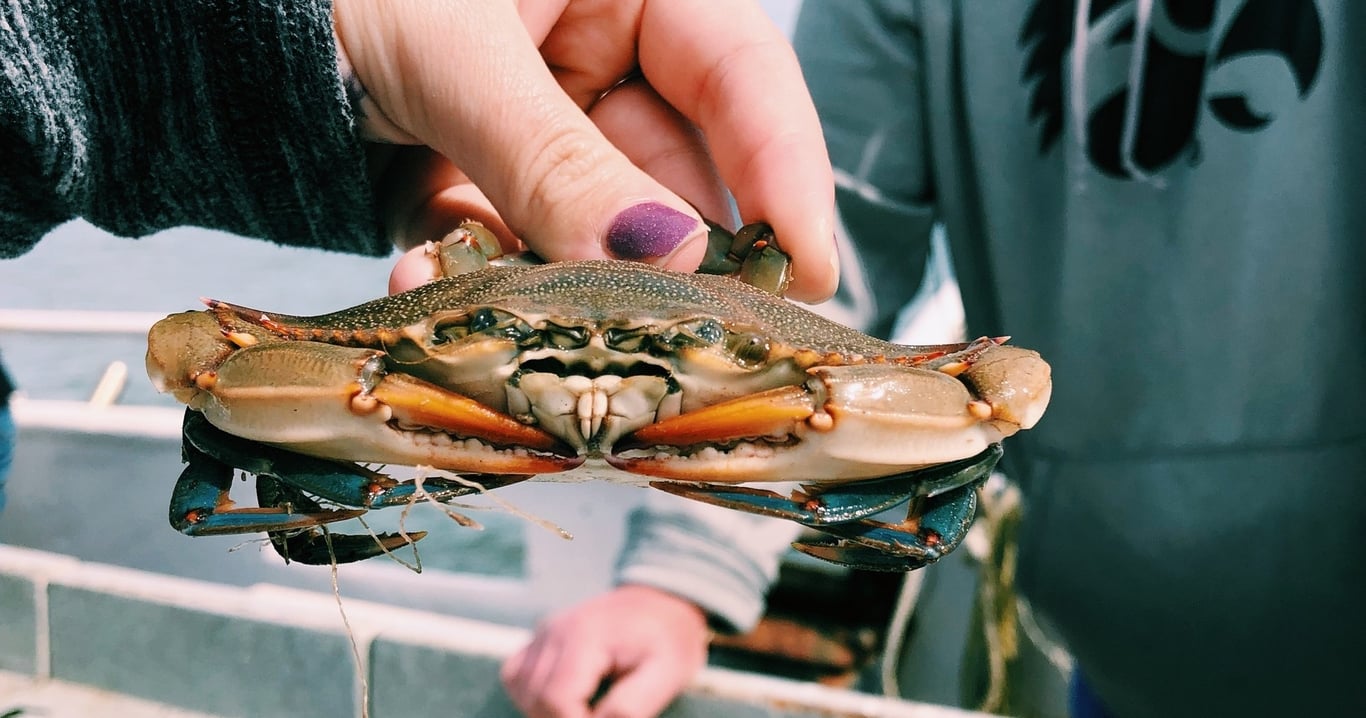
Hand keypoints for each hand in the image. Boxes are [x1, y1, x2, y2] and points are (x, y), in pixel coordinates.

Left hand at [334, 0, 836, 300]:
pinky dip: (467, 276)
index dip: (786, 174)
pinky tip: (427, 288)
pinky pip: (496, 242)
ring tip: (522, 323)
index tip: (808, 270)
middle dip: (659, 262)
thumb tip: (659, 260)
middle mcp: (591, 53)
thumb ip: (552, 158)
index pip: (743, 76)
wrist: (192, 27)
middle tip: (671, 341)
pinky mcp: (470, 179)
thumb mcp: (449, 50)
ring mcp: (531, 124)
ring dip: (550, 284)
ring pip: (584, 229)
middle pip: (671, 173)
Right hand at [501, 585, 709, 717]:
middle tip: (600, 715)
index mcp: (586, 635)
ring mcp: (544, 631)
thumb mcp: (667, 673)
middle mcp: (555, 629)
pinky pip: (516, 675)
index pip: (556, 700)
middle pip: (536, 699)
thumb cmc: (669, 639)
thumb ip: (632, 706)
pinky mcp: (540, 637)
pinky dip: (532, 695)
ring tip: (586, 708)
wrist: (662, 602)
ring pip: (521, 689)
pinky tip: (565, 698)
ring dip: (546, 711)